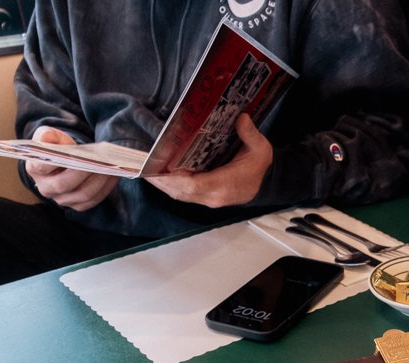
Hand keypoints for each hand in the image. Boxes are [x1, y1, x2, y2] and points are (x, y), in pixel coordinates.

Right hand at [25, 127, 119, 211]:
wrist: (64, 161)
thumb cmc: (56, 147)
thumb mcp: (49, 136)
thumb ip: (46, 135)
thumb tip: (46, 138)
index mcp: (35, 169)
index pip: (42, 167)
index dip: (57, 162)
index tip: (74, 155)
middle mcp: (46, 188)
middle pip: (65, 184)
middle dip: (84, 172)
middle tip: (100, 162)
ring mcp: (62, 199)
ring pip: (83, 194)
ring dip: (99, 181)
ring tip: (111, 168)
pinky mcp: (77, 205)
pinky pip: (93, 200)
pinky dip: (106, 188)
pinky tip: (114, 176)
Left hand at [146, 114, 272, 207]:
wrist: (267, 184)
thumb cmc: (260, 165)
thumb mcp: (261, 148)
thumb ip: (250, 134)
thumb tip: (240, 118)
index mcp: (226, 184)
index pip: (193, 185)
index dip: (171, 178)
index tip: (155, 167)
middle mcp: (214, 196)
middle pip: (180, 192)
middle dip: (159, 180)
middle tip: (141, 165)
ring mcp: (209, 199)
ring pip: (179, 195)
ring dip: (161, 184)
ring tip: (145, 168)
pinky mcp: (205, 198)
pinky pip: (183, 194)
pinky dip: (170, 185)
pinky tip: (159, 174)